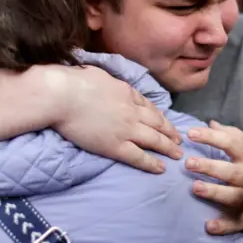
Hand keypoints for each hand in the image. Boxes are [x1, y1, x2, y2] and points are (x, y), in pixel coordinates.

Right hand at [32, 64, 182, 173]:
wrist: (63, 96)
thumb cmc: (74, 81)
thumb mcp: (100, 74)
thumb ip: (108, 82)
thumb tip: (105, 83)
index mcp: (127, 92)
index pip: (148, 105)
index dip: (159, 114)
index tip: (166, 121)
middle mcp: (132, 111)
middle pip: (157, 122)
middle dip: (170, 131)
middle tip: (180, 139)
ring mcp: (126, 129)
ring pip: (154, 140)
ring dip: (168, 147)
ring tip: (177, 154)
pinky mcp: (115, 146)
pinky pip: (139, 156)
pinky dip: (152, 163)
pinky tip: (161, 168)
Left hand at [186, 120, 242, 234]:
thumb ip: (230, 135)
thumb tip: (211, 123)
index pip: (231, 142)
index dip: (211, 137)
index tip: (190, 133)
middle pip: (231, 170)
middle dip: (210, 166)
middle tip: (188, 162)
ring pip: (234, 195)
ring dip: (215, 192)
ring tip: (195, 187)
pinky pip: (239, 221)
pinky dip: (225, 225)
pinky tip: (209, 226)